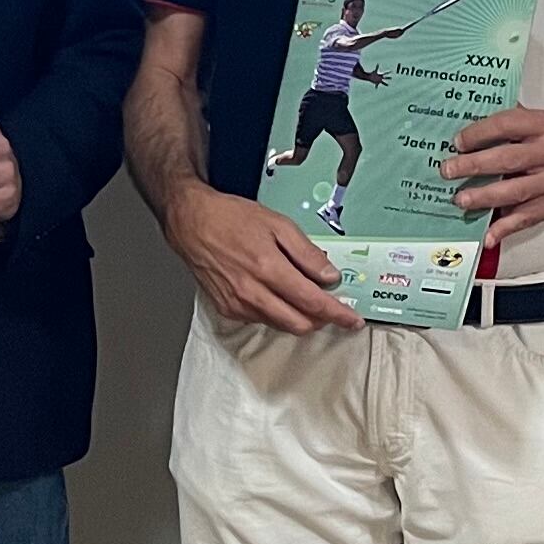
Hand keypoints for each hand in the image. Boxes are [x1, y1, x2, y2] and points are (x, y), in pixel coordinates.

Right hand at [167, 185, 355, 334]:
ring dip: (299, 317)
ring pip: (281, 325)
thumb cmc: (230, 218)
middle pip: (299, 323)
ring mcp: (238, 304)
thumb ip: (307, 253)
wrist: (191, 221)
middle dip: (320, 319)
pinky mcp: (228, 309)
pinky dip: (277, 313)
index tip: (352, 320)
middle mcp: (252, 292)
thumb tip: (329, 276)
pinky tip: (277, 294)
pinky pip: (261, 320)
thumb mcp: (277, 224)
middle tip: (331, 307)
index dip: (337, 314)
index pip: (313, 302)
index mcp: (268, 268)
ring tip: (303, 296)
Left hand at [442, 107, 543, 237]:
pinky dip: (505, 227)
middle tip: (448, 171)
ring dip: (485, 197)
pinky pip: (527, 217)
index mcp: (543, 124)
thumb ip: (504, 124)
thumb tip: (460, 123)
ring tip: (461, 200)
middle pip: (509, 159)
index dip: (479, 133)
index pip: (507, 123)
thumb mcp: (532, 125)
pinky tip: (488, 235)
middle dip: (474, 166)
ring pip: (516, 191)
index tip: (457, 143)